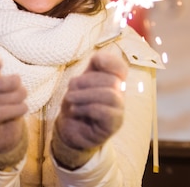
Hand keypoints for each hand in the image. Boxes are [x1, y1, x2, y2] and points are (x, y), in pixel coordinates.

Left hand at [52, 50, 127, 168]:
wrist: (69, 130)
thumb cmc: (76, 104)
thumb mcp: (79, 83)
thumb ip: (90, 69)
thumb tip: (99, 58)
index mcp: (111, 81)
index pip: (120, 68)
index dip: (112, 61)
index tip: (97, 61)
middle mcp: (119, 94)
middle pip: (111, 80)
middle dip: (86, 81)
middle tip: (70, 88)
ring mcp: (119, 110)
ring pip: (110, 95)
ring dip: (85, 95)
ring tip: (69, 100)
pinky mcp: (114, 125)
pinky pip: (106, 112)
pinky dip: (87, 108)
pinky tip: (75, 110)